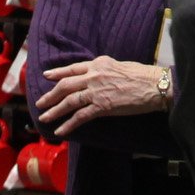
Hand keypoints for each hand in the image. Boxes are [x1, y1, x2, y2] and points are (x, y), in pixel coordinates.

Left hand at [35, 57, 168, 132]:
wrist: (154, 85)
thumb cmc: (142, 75)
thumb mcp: (119, 65)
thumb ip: (104, 70)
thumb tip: (96, 75)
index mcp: (98, 63)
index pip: (72, 68)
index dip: (57, 72)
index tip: (47, 76)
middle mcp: (94, 75)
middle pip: (65, 85)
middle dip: (50, 95)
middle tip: (40, 103)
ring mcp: (96, 91)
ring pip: (69, 101)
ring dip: (54, 110)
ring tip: (44, 118)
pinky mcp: (102, 106)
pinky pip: (80, 117)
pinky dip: (68, 124)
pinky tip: (60, 131)